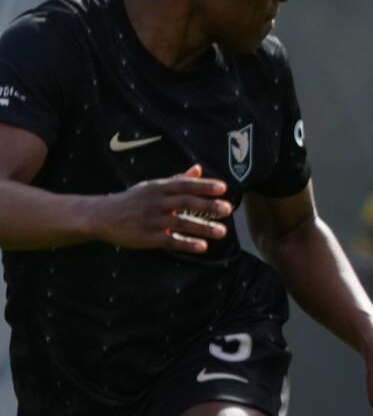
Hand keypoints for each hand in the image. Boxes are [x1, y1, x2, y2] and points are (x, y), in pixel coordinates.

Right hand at [88, 165, 232, 253]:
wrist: (102, 216)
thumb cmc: (132, 200)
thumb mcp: (152, 187)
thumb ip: (177, 179)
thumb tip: (198, 169)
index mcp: (158, 188)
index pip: (185, 184)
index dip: (204, 186)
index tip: (223, 188)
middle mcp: (156, 202)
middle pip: (185, 202)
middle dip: (207, 205)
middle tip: (228, 208)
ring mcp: (152, 220)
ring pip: (180, 223)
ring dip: (202, 227)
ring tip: (222, 231)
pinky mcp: (148, 238)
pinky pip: (170, 241)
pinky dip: (187, 244)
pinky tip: (203, 247)